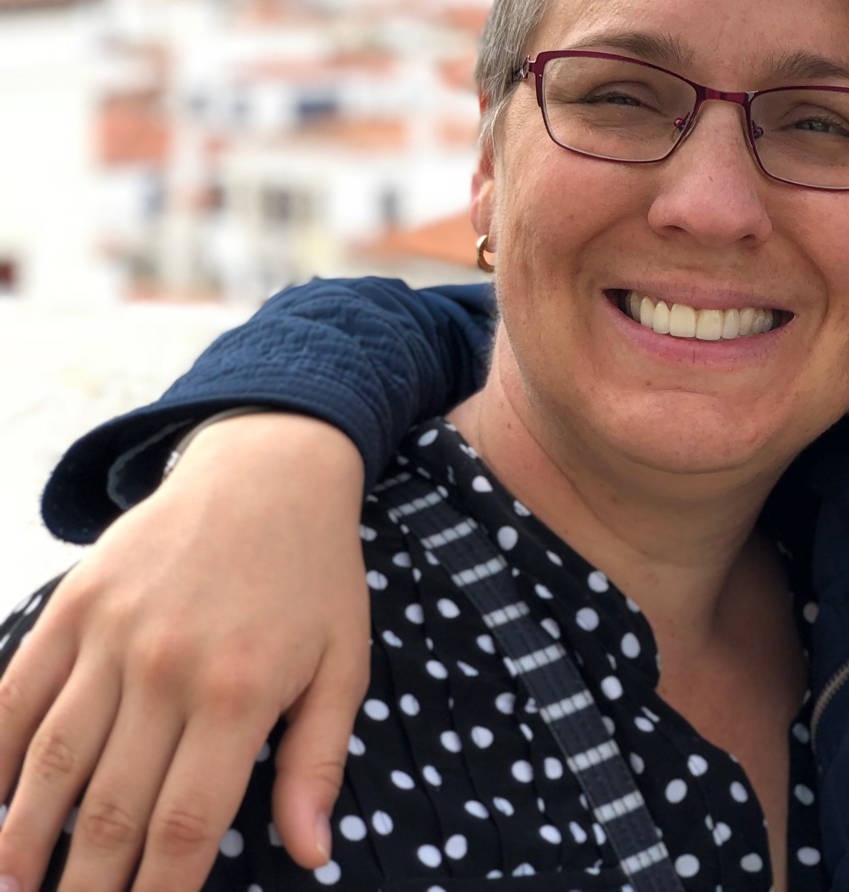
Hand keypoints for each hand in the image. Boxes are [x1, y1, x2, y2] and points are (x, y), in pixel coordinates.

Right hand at [0, 414, 369, 891]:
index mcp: (240, 691)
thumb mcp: (343, 663)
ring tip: (12, 889)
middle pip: (108, 808)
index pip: (186, 824)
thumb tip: (313, 854)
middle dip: (85, 884)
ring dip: (22, 839)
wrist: (270, 470)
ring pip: (51, 761)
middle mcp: (167, 668)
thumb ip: (317, 762)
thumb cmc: (314, 578)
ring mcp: (111, 636)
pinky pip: (14, 694)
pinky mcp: (72, 606)